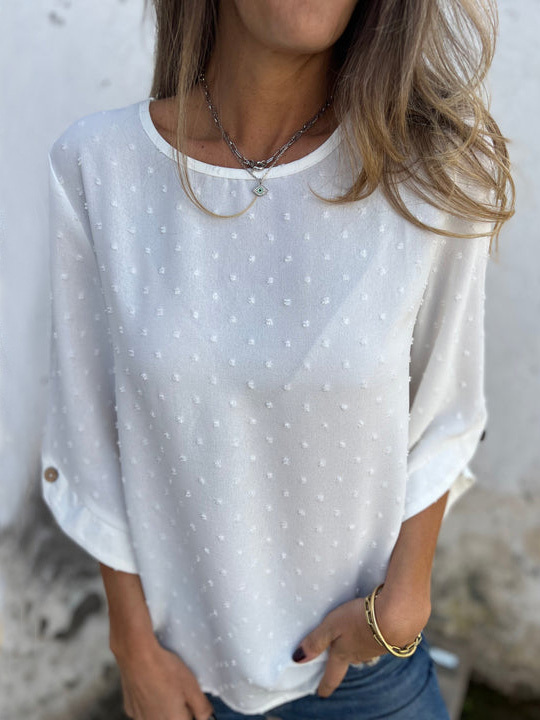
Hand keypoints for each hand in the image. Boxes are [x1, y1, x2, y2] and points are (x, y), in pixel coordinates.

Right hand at [112, 640, 215, 719]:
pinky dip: (151, 702)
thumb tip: (206, 716)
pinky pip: (145, 710)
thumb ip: (202, 707)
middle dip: (179, 708)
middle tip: (179, 689)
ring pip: (159, 716)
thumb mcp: (192, 687)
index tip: (192, 698)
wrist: (137, 656)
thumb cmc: (165, 670)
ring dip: (165, 706)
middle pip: (174, 718)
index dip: (192, 708)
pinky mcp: (130, 709)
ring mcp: (140, 718)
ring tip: (166, 686)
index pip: (190, 719)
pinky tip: (152, 686)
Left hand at [291, 587, 429, 697]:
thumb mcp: (332, 626)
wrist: (397, 616)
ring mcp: (377, 647)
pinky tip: (374, 627)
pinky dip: (372, 634)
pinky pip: (377, 639)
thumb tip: (297, 659)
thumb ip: (316, 640)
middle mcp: (361, 654)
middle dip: (342, 660)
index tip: (320, 694)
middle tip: (336, 659)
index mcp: (344, 654)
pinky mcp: (390, 637)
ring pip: (363, 649)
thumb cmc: (360, 620)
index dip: (325, 684)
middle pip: (348, 660)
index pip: (332, 674)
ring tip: (354, 638)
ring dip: (358, 645)